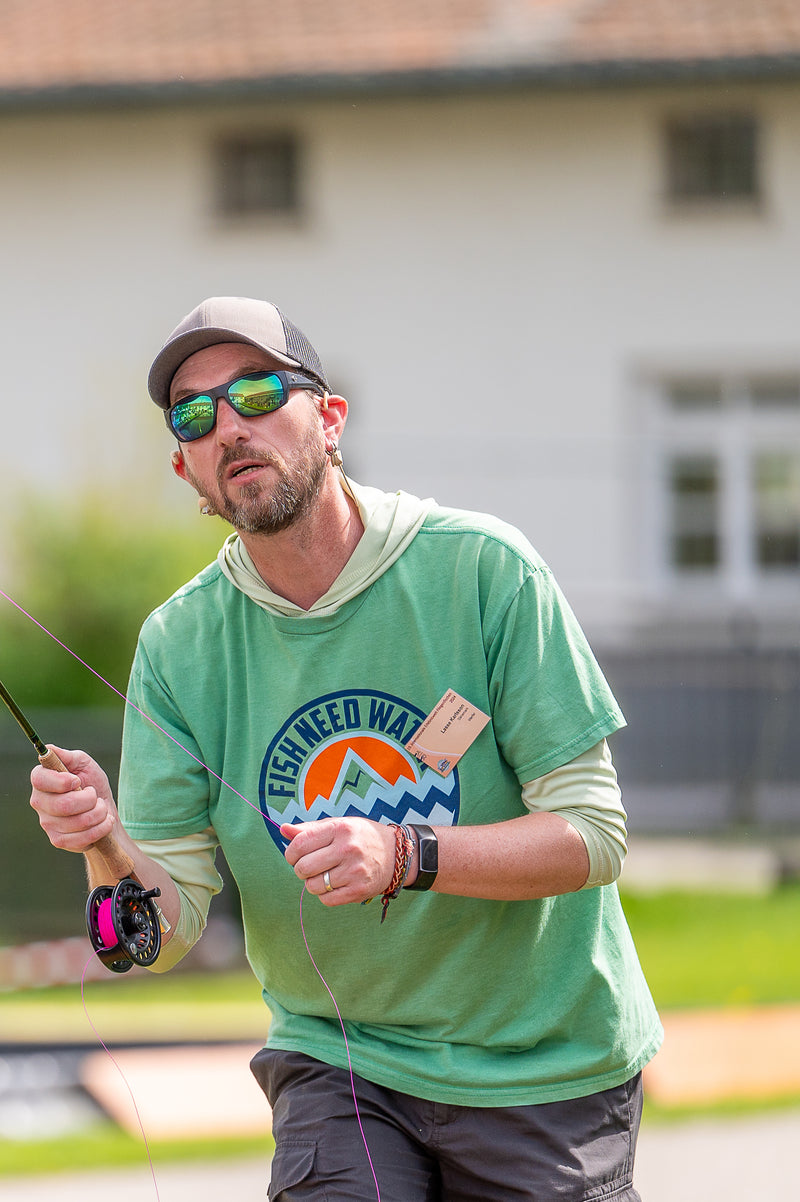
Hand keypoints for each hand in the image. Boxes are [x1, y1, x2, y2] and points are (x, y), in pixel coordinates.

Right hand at [30, 746, 117, 853]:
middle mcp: (39, 802)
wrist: (105, 811)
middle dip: (90, 800)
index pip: (39, 779)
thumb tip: (48, 749)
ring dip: (99, 813)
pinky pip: (81, 839)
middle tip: (95, 796)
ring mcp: (47, 824)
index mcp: (42, 781)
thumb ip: (67, 756)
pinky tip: (104, 822)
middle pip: (63, 804)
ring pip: (76, 822)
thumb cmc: (92, 783)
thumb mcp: (83, 764)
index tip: (78, 781)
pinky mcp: (58, 840)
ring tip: (101, 808)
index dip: (62, 781)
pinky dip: (100, 829)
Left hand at [282, 817, 396, 906]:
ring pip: (313, 886)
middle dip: (301, 869)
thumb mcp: (338, 825)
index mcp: (340, 828)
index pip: (300, 844)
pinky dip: (324, 894)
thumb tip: (283, 829)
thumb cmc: (360, 837)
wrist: (396, 854)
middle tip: (311, 866)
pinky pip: (326, 899)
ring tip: (323, 875)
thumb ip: (310, 829)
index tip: (294, 855)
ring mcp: (354, 871)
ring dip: (312, 883)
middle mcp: (348, 849)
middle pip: (303, 868)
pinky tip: (334, 884)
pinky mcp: (359, 890)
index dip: (290, 853)